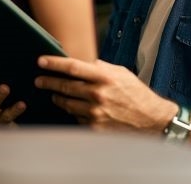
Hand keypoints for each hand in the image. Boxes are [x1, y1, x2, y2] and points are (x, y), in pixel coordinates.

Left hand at [34, 56, 175, 131]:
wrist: (152, 120)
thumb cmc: (137, 94)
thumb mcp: (122, 73)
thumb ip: (102, 67)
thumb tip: (85, 63)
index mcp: (104, 77)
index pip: (72, 67)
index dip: (54, 63)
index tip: (40, 61)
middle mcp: (97, 94)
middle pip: (64, 86)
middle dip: (48, 82)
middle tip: (39, 80)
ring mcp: (95, 113)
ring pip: (67, 104)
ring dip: (58, 98)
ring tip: (54, 94)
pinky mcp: (95, 127)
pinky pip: (77, 118)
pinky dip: (74, 112)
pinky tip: (73, 108)